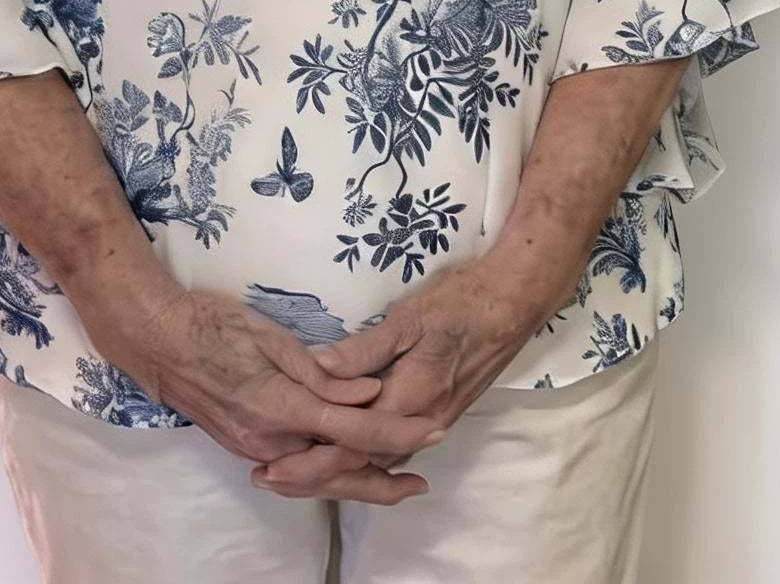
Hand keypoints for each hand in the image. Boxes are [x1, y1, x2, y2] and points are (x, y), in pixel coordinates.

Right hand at [128, 288, 447, 504]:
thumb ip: (322, 373)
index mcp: (281, 408)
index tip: (432, 431)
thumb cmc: (214, 326)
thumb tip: (367, 394)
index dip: (397, 433)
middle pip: (337, 471)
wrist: (159, 343)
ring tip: (395, 483)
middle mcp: (270, 441)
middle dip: (383, 481)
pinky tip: (345, 468)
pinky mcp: (246, 446)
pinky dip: (327, 473)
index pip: (353, 429)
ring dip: (357, 482)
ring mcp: (255, 449)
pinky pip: (296, 470)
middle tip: (420, 484)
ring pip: (316, 477)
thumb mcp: (272, 337)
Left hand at [249, 260, 547, 501]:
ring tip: (293, 473)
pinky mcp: (434, 416)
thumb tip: (317, 367)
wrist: (510, 304)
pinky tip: (341, 458)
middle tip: (268, 477)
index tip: (271, 464)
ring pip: (375, 464)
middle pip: (358, 466)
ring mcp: (429, 423)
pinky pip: (391, 452)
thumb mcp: (409, 317)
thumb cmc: (459, 303)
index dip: (308, 460)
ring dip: (334, 472)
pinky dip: (361, 462)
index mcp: (407, 399)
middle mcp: (418, 423)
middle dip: (312, 476)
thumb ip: (363, 349)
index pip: (348, 446)